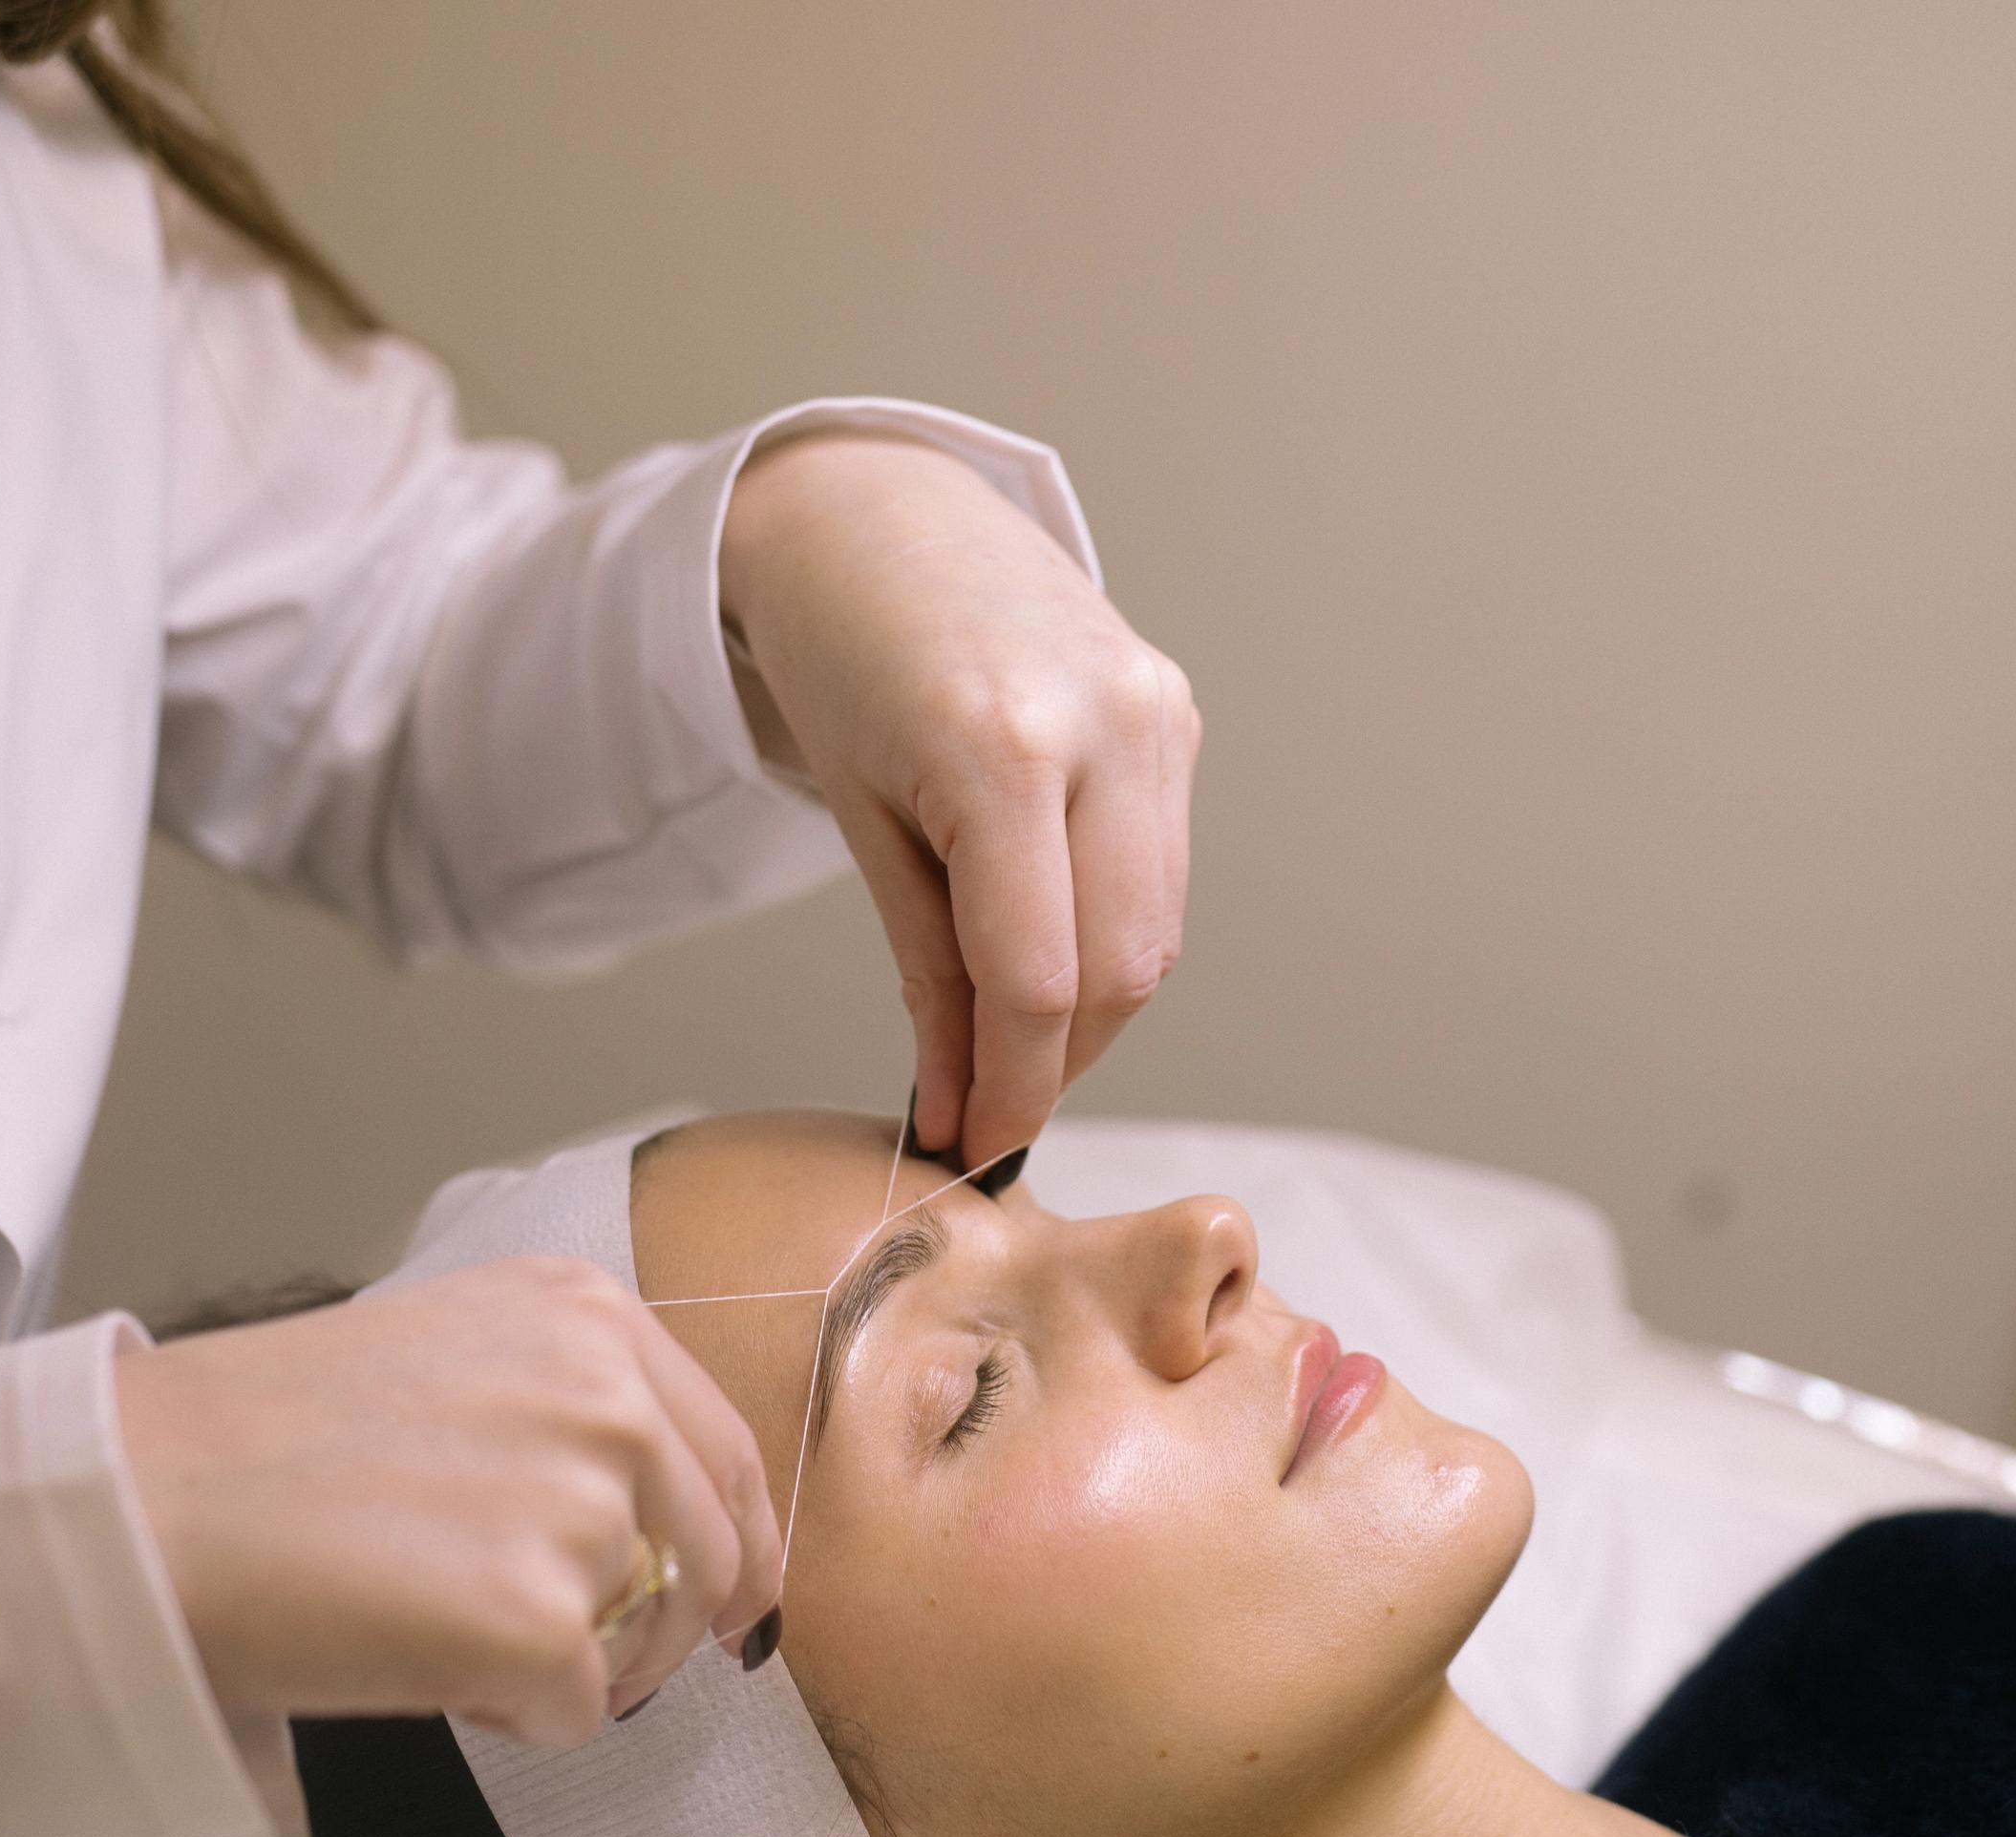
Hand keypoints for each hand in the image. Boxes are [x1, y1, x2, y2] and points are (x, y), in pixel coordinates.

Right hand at [116, 1259, 782, 1747]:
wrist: (135, 1505)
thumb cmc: (260, 1443)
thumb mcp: (455, 1354)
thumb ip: (573, 1407)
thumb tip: (667, 1521)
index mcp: (589, 1314)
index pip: (729, 1450)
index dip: (738, 1542)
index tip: (734, 1598)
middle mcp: (608, 1390)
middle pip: (716, 1552)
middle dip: (667, 1625)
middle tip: (578, 1655)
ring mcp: (581, 1500)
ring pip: (654, 1637)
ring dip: (574, 1663)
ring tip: (445, 1627)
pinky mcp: (539, 1616)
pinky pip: (584, 1711)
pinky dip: (515, 1717)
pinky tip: (422, 1665)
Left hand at [718, 431, 1198, 1168]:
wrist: (876, 511)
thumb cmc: (838, 659)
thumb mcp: (862, 826)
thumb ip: (925, 977)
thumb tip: (959, 1113)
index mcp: (1001, 749)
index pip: (1038, 980)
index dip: (1015, 1087)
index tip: (979, 1147)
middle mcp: (1104, 724)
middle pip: (1119, 970)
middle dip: (1058, 1061)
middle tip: (992, 1105)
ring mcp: (1156, 712)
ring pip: (1156, 932)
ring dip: (1092, 1008)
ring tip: (1012, 1030)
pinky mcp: (1177, 710)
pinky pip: (1162, 870)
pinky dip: (1111, 933)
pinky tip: (1049, 940)